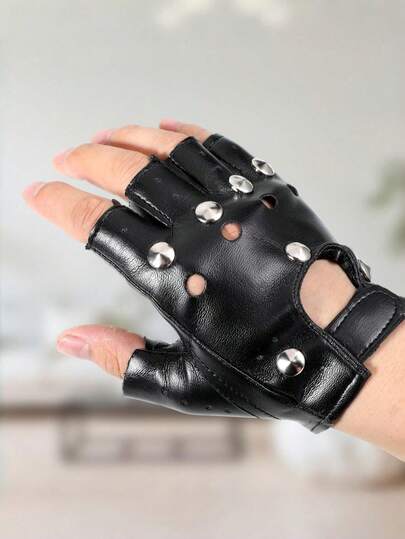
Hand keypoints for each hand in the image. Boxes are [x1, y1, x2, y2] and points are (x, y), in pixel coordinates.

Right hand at [23, 119, 353, 378]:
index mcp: (174, 279)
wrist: (338, 347)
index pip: (101, 227)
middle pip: (129, 176)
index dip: (61, 205)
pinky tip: (164, 130)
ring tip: (103, 136)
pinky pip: (221, 150)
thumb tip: (68, 338)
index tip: (38, 192)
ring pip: (171, 152)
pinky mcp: (268, 192)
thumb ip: (122, 359)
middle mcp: (202, 231)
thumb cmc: (266, 369)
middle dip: (88, 161)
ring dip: (130, 138)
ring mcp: (237, 205)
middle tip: (65, 157)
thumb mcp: (185, 383)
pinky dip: (187, 134)